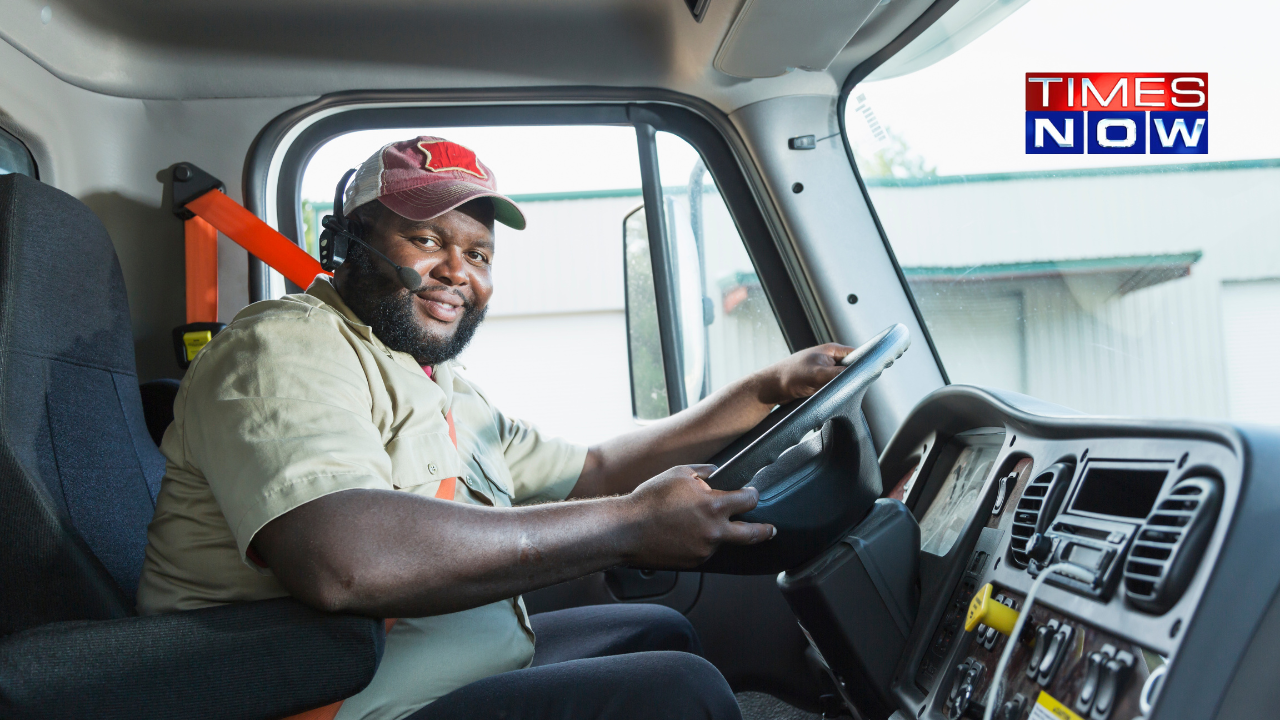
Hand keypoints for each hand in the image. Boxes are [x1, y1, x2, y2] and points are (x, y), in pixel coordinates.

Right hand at [620, 465, 774, 568]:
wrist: (626, 529)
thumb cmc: (650, 499)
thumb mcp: (678, 473)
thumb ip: (704, 472)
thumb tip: (716, 472)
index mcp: (714, 506)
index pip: (748, 501)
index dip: (752, 495)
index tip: (752, 494)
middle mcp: (714, 531)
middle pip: (752, 534)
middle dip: (765, 531)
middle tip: (771, 530)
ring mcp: (705, 550)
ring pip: (723, 541)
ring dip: (719, 533)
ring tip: (696, 523)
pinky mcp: (694, 562)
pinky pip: (705, 551)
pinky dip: (701, 542)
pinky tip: (685, 533)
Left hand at [755, 343, 854, 405]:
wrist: (772, 388)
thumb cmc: (790, 376)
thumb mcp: (818, 375)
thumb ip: (839, 374)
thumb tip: (856, 376)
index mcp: (831, 350)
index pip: (856, 354)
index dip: (863, 363)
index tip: (866, 374)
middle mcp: (828, 358)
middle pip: (850, 368)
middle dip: (850, 378)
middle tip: (847, 386)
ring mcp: (823, 369)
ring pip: (840, 379)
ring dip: (839, 386)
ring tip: (832, 390)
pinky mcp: (818, 380)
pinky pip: (831, 385)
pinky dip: (831, 390)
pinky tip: (827, 394)